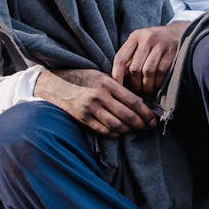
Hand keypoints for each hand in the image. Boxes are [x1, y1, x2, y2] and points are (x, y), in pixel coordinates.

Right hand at [34, 68, 155, 136]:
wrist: (55, 83)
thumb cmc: (82, 78)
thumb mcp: (101, 76)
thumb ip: (118, 87)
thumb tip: (139, 102)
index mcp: (107, 83)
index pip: (133, 101)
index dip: (146, 112)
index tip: (152, 118)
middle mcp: (99, 96)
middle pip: (127, 115)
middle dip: (140, 124)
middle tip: (147, 127)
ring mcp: (90, 108)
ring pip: (116, 125)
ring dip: (128, 130)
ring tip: (134, 129)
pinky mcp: (82, 118)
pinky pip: (103, 130)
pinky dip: (114, 133)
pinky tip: (119, 132)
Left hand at [111, 21, 190, 97]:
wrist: (179, 32)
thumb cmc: (154, 43)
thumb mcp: (140, 45)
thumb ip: (130, 59)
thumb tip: (119, 80)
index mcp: (135, 36)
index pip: (120, 58)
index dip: (116, 75)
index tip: (117, 87)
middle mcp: (147, 39)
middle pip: (135, 68)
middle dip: (135, 84)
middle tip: (137, 92)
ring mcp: (161, 45)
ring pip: (148, 71)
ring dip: (147, 86)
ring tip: (147, 92)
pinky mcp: (172, 51)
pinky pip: (162, 72)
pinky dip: (158, 83)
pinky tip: (157, 87)